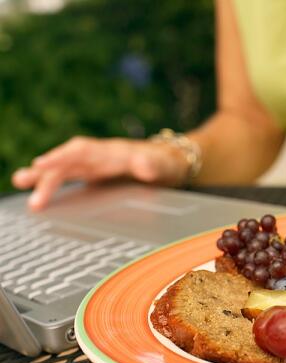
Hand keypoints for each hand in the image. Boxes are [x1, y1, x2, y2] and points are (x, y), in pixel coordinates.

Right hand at [11, 136, 187, 210]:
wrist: (171, 162)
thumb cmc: (165, 163)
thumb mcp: (163, 165)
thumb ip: (153, 166)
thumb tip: (144, 167)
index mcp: (113, 152)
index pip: (81, 152)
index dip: (61, 157)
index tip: (40, 164)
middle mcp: (100, 156)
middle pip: (68, 162)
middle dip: (46, 173)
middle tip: (23, 184)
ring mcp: (97, 165)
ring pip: (66, 169)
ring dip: (44, 176)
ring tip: (19, 182)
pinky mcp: (97, 175)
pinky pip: (72, 177)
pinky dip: (56, 183)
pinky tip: (40, 192)